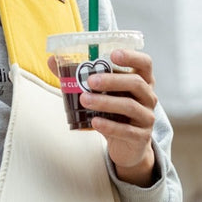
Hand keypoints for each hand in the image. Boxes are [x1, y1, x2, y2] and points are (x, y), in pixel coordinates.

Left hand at [81, 48, 158, 186]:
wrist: (126, 147)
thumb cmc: (114, 114)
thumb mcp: (102, 94)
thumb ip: (81, 78)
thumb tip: (53, 60)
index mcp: (142, 81)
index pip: (145, 63)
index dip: (132, 56)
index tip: (113, 54)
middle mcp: (148, 97)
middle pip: (136, 83)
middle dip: (112, 80)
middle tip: (90, 81)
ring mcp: (146, 118)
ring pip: (130, 106)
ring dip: (105, 102)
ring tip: (84, 100)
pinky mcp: (141, 137)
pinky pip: (126, 130)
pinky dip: (108, 126)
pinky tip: (94, 122)